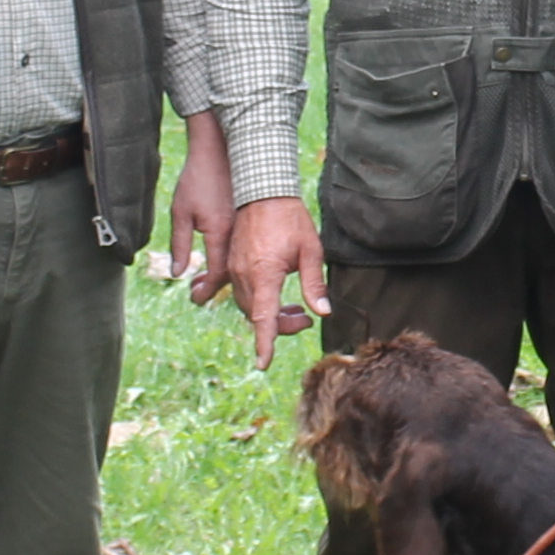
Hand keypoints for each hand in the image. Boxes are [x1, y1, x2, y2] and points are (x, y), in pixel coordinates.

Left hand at [167, 113, 233, 302]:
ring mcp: (244, 226)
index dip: (207, 290)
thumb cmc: (197, 178)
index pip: (217, 274)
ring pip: (238, 260)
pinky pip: (242, 246)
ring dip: (223, 273)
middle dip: (214, 286)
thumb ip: (179, 245)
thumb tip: (177, 273)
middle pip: (231, 272)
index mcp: (219, 232)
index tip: (196, 299)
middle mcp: (236, 233)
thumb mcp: (181, 212)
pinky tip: (219, 257)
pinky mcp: (247, 218)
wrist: (220, 149)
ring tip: (205, 278)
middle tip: (198, 291)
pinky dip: (230, 257)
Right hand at [224, 195, 326, 370]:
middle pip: (256, 315)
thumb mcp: (311, 251)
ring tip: (295, 308)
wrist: (263, 190)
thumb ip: (314, 284)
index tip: (263, 363)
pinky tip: (277, 295)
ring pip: (247, 305)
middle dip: (279, 325)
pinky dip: (259, 300)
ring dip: (269, 313)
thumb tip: (321, 312)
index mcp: (264, 274)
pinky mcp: (232, 262)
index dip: (265, 343)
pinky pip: (241, 291)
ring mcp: (235, 268)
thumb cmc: (290, 219)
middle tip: (304, 318)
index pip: (263, 317)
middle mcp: (244, 274)